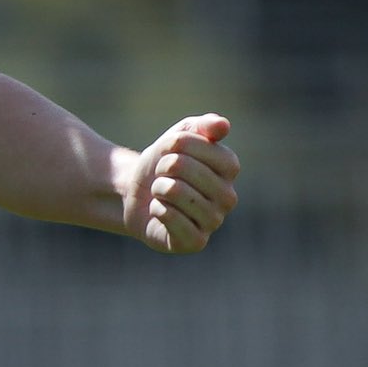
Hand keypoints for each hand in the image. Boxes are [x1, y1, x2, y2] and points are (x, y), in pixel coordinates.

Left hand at [122, 114, 238, 253]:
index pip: (201, 145)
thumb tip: (223, 125)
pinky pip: (170, 216)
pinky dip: (156, 209)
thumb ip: (201, 126)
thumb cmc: (163, 163)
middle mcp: (229, 197)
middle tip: (164, 175)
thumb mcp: (178, 137)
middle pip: (183, 166)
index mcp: (230, 168)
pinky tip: (161, 211)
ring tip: (162, 193)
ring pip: (175, 191)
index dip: (177, 144)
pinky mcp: (195, 242)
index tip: (172, 151)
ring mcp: (214, 221)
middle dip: (163, 166)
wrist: (137, 192)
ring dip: (158, 188)